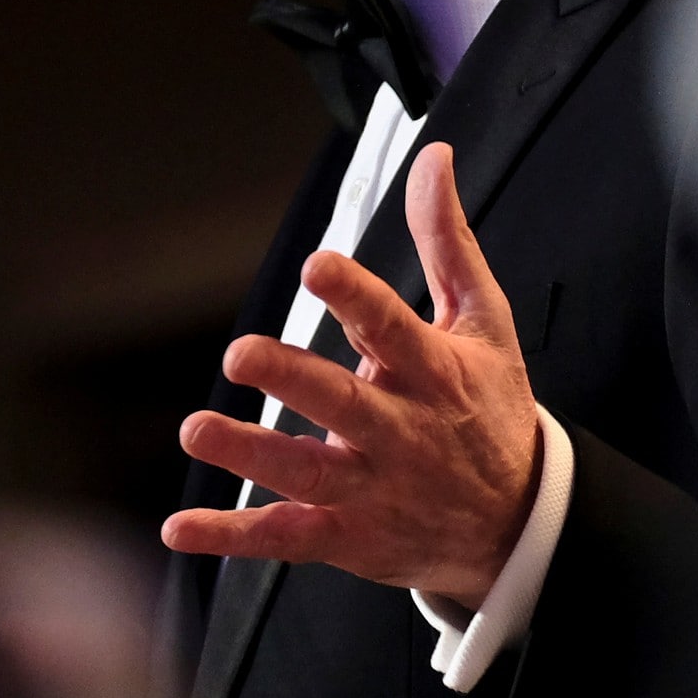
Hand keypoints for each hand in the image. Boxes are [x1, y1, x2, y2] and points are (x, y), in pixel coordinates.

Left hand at [165, 143, 541, 603]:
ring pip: (306, 472)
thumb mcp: (484, 321)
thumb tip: (433, 159)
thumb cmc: (491, 410)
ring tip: (197, 431)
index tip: (317, 267)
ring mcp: (372, 487)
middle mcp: (400, 431)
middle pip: (343, 404)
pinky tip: (180, 528)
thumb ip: (446, 240)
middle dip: (291, 379)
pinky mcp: (349, 535)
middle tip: (241, 354)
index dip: (355, 297)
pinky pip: (284, 537)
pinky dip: (230, 536)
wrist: (518, 523)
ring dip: (249, 455)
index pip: (394, 327)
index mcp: (434, 372)